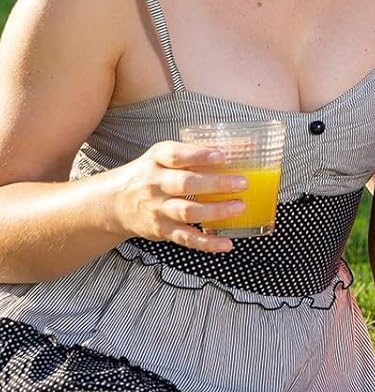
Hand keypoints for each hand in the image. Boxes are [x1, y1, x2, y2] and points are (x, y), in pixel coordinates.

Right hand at [105, 140, 252, 252]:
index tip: (222, 156)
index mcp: (156, 161)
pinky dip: (208, 243)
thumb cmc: (150, 175)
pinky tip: (227, 243)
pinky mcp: (162, 230)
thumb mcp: (163, 157)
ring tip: (239, 207)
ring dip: (216, 211)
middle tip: (242, 183)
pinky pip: (186, 238)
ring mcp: (158, 209)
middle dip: (216, 184)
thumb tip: (238, 148)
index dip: (198, 155)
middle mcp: (155, 184)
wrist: (115, 202)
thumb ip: (193, 153)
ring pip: (187, 212)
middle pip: (185, 184)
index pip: (175, 156)